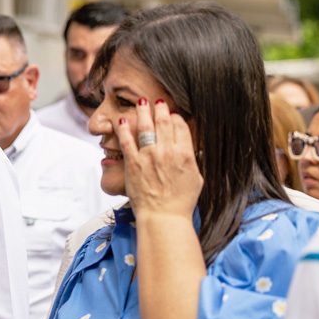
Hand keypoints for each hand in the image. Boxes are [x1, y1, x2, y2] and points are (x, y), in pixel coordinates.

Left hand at [116, 99, 202, 219]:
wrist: (163, 217)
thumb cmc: (181, 201)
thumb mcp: (196, 178)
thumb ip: (191, 160)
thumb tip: (189, 150)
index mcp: (185, 154)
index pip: (180, 126)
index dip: (175, 117)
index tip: (172, 115)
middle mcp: (167, 152)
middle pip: (163, 121)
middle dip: (160, 108)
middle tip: (157, 102)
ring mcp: (149, 157)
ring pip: (145, 126)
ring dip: (143, 112)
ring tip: (141, 103)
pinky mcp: (133, 164)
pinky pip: (126, 141)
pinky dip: (123, 129)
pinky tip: (122, 121)